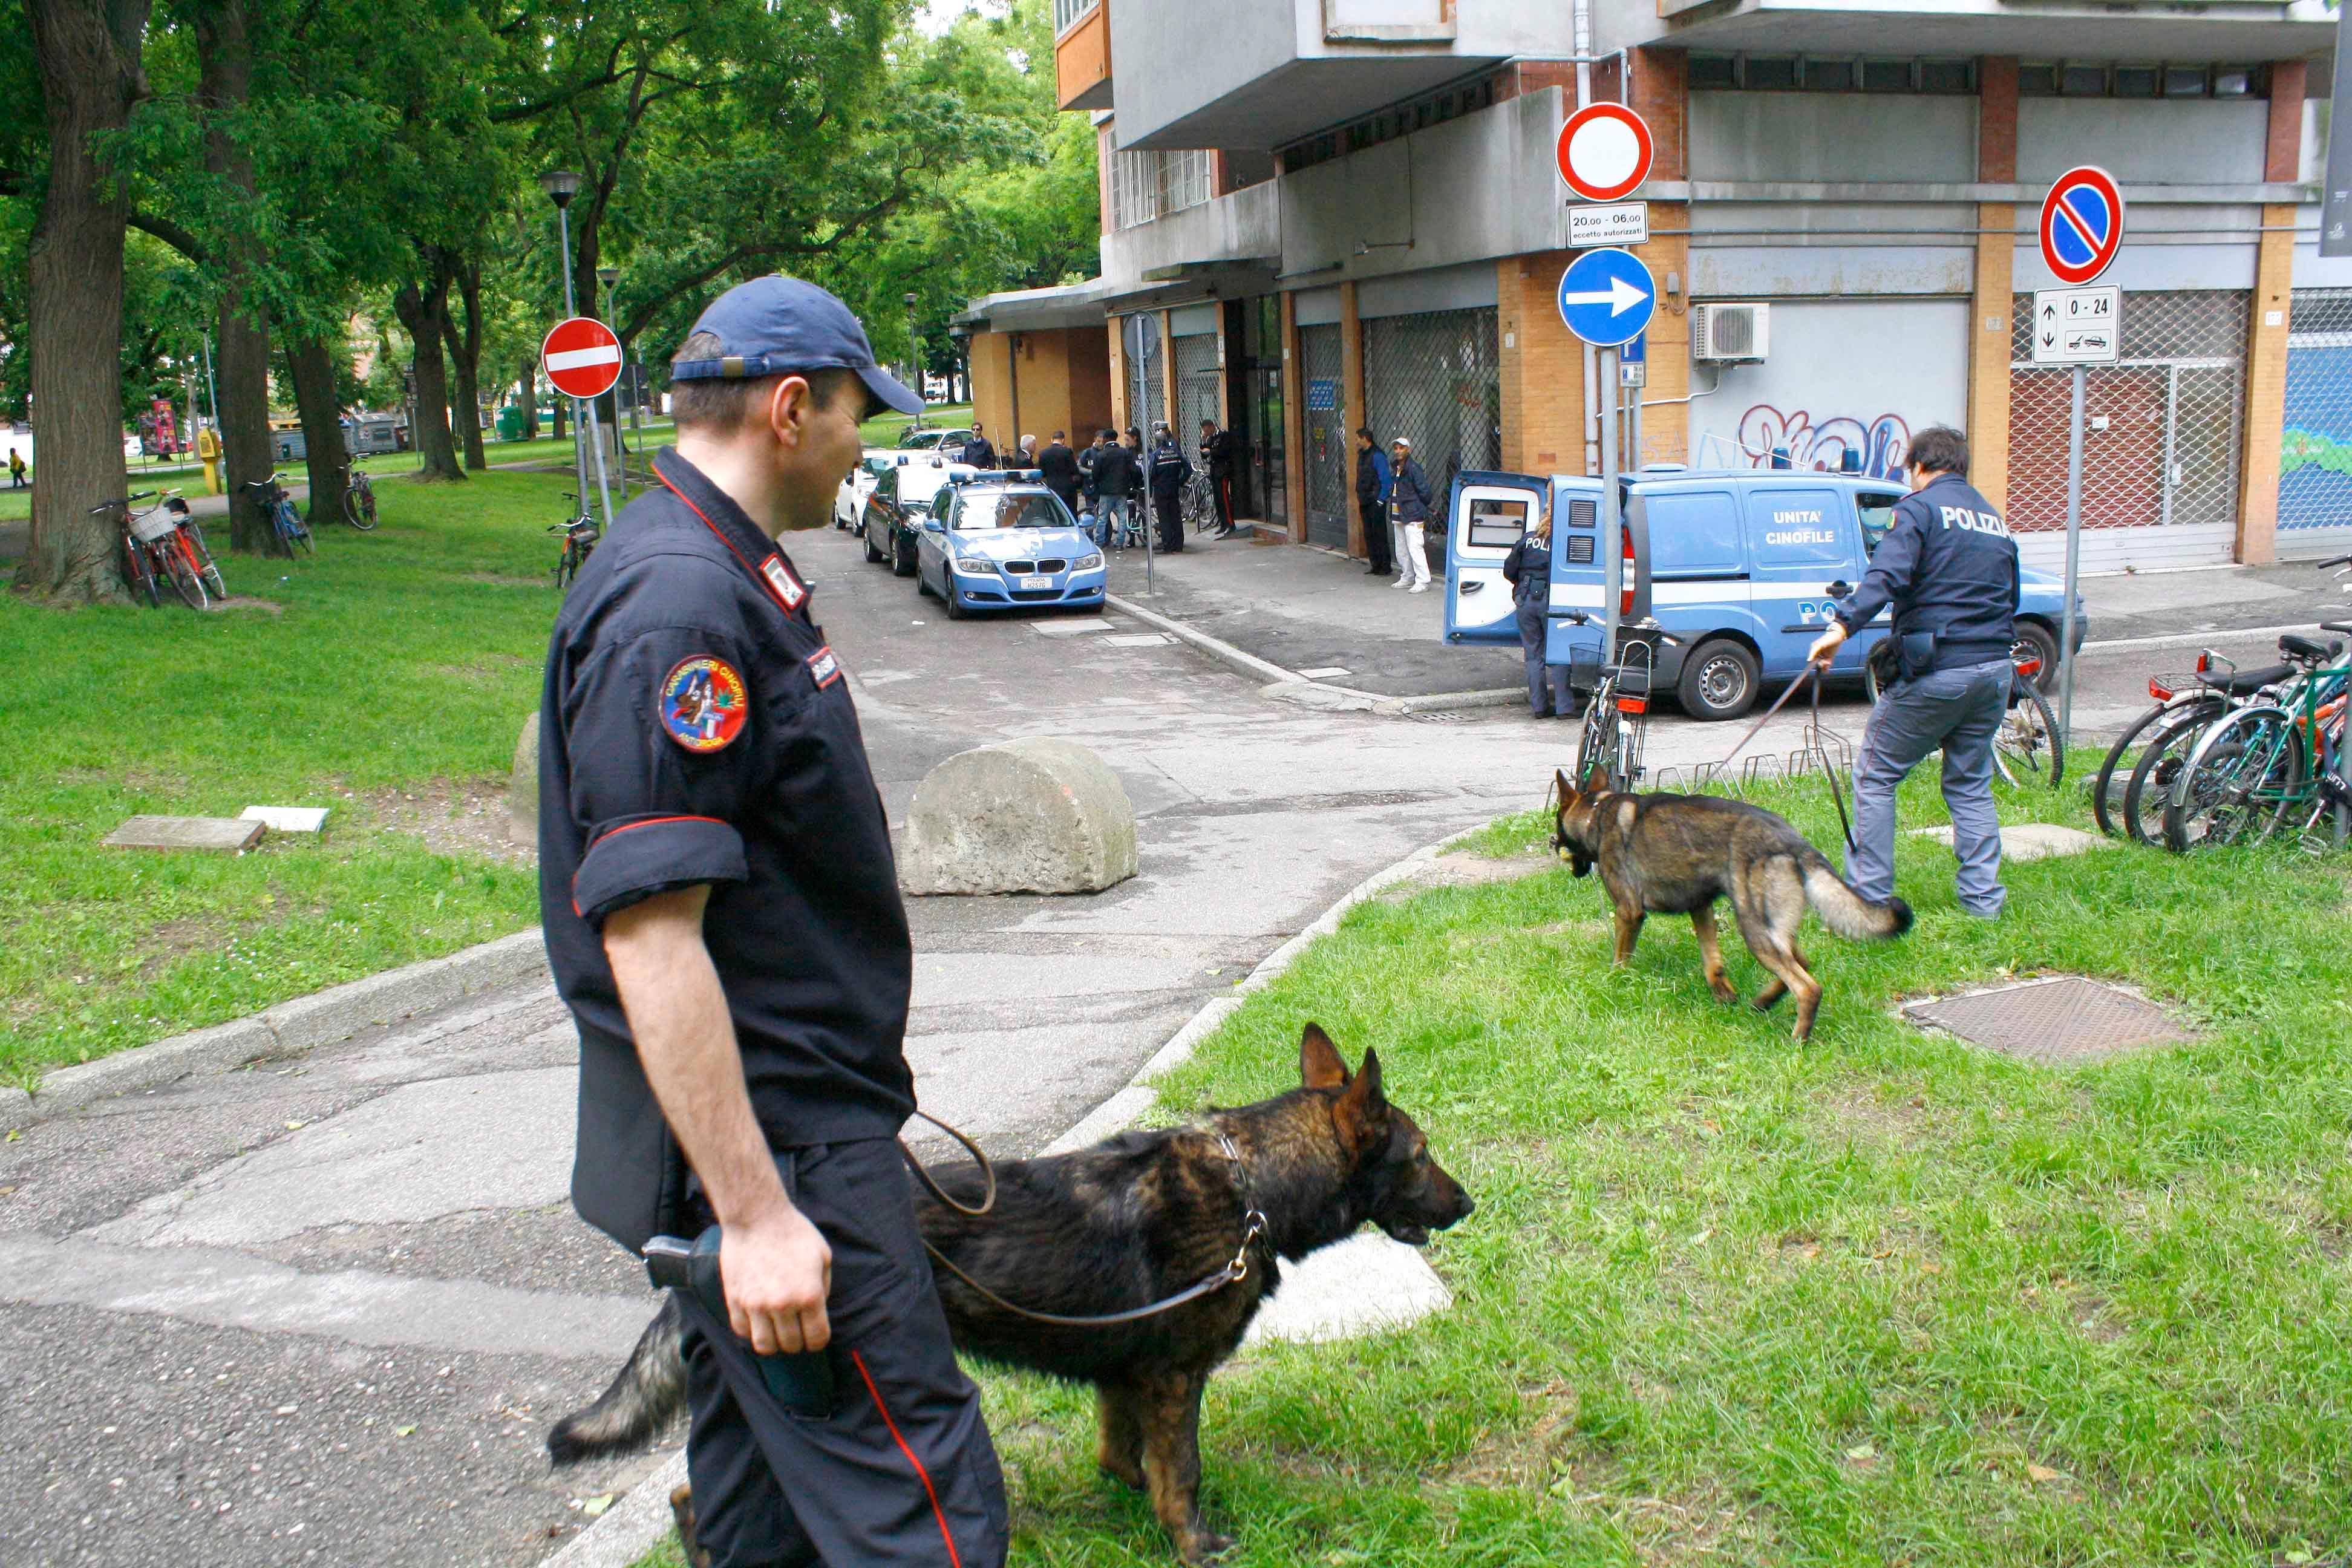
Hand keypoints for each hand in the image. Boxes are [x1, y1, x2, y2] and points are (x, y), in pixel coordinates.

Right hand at [720, 1201, 832, 1353]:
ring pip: (765, 1346)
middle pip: (791, 1345)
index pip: (817, 1338)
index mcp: (809, 1295)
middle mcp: (783, 1305)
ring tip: (776, 1331)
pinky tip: (758, 1320)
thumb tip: (817, 1311)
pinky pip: (743, 1331)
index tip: (814, 1336)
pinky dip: (752, 1331)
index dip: (818, 1340)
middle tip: (796, 1330)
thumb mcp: (822, 1256)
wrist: (756, 1216)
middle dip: (798, 1342)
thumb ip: (823, 1287)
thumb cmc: (793, 1232)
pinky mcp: (735, 1301)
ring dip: (774, 1342)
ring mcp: (756, 1305)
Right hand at [1806, 622, 1847, 666]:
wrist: (1838, 636)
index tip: (1815, 666)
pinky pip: (1827, 664)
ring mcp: (1824, 655)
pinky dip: (1827, 667)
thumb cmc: (1828, 639)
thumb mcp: (1819, 645)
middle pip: (1817, 662)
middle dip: (1821, 664)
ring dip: (1824, 666)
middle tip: (1826, 662)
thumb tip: (1808, 660)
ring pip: (1822, 664)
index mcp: (1814, 650)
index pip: (1812, 659)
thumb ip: (1813, 652)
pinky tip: (1827, 668)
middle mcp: (1818, 653)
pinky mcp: (1829, 657)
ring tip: (1829, 663)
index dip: (1812, 664)